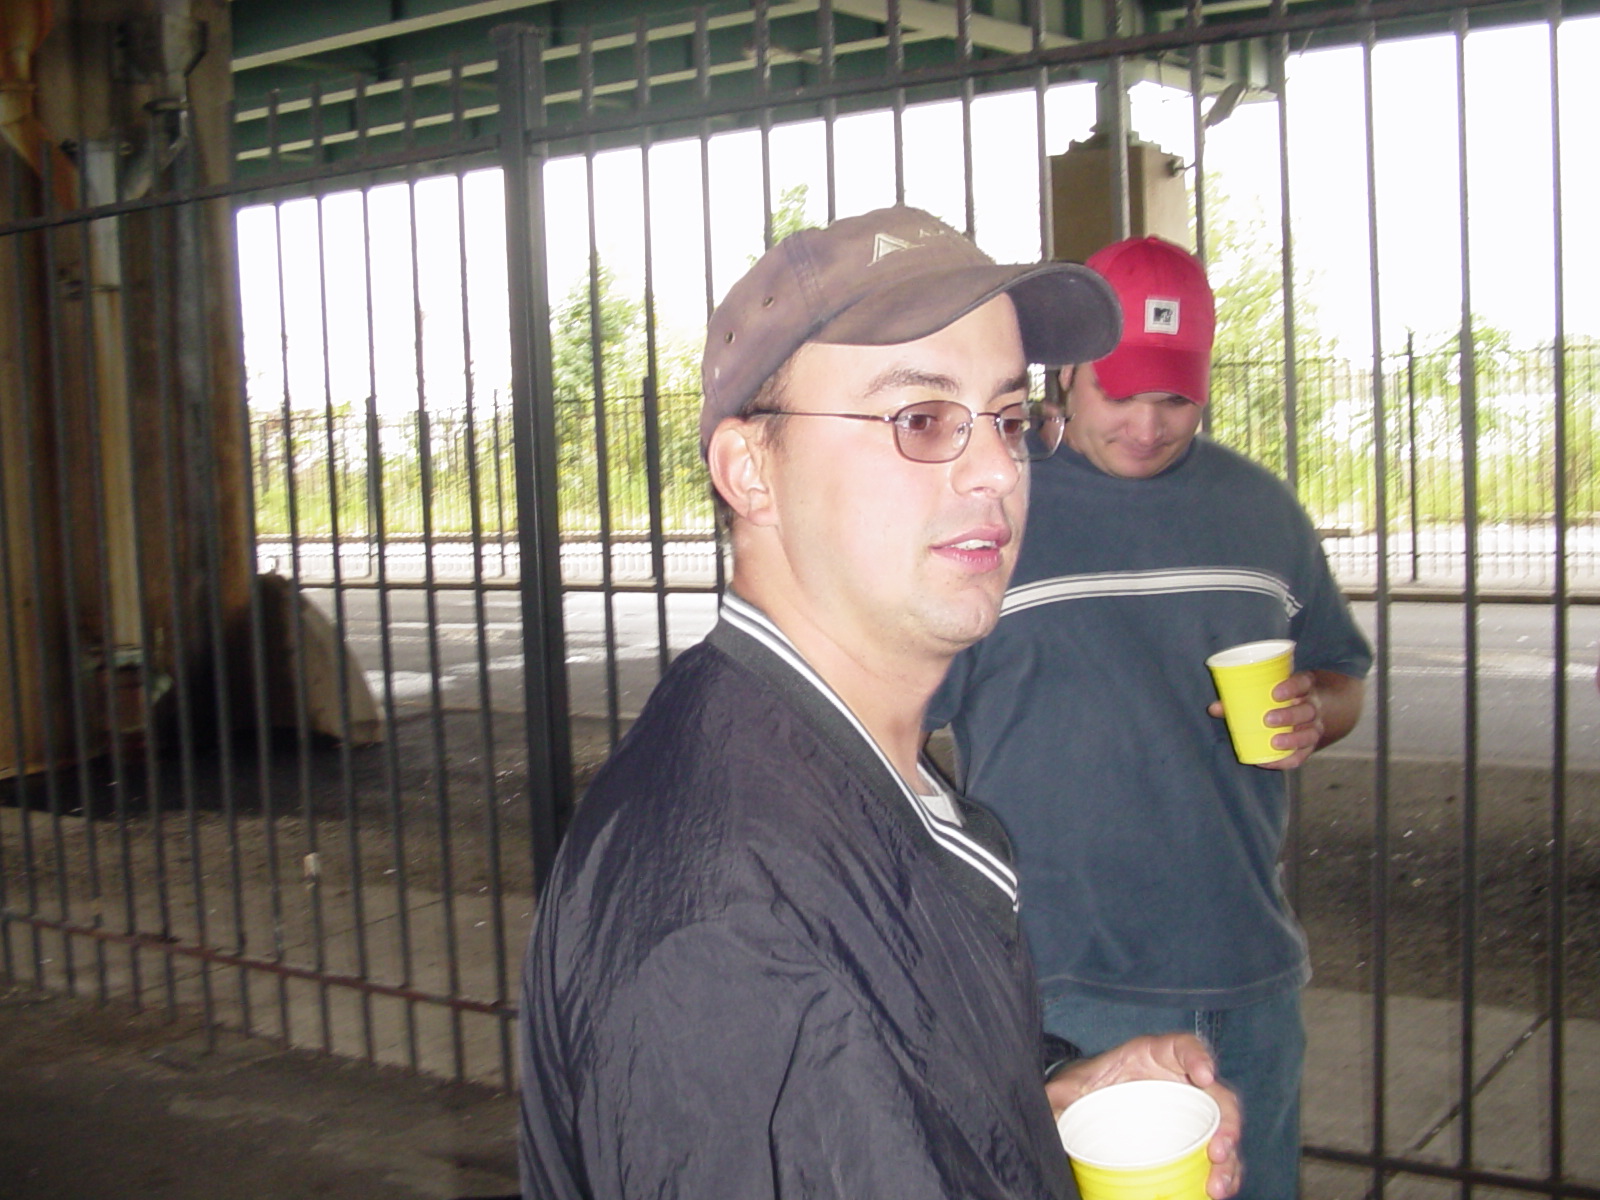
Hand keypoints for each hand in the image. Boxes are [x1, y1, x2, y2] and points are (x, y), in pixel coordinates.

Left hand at [1045, 1033, 1242, 1198]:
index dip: (1198, 1056)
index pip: (1184, 1046)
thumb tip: (1042, 1102)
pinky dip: (1223, 1174)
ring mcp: (1191, 1112)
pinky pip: (1217, 1157)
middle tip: (1218, 1151)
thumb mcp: (1069, 1087)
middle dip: (1226, 1123)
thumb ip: (1059, 1093)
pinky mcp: (1192, 1139)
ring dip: (1229, 1159)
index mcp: (1153, 1056)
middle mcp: (1181, 1081)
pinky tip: (1215, 1193)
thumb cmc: (1084, 1087)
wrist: (1087, 1106)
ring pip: (1223, 1131)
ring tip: (1217, 1186)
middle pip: (1217, 1095)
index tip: (1203, 1075)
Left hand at [1206, 669, 1321, 770]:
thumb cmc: (1281, 697)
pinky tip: (1269, 762)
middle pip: (1307, 711)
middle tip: (1268, 719)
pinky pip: (1303, 755)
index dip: (1291, 687)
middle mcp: (1313, 706)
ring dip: (1293, 739)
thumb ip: (1241, 698)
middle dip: (1289, 716)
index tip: (1275, 694)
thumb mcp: (1269, 692)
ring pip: (1310, 734)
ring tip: (1274, 743)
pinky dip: (1287, 761)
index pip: (1303, 682)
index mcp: (1303, 687)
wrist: (1312, 708)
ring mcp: (1315, 726)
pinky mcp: (1311, 745)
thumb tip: (1214, 708)